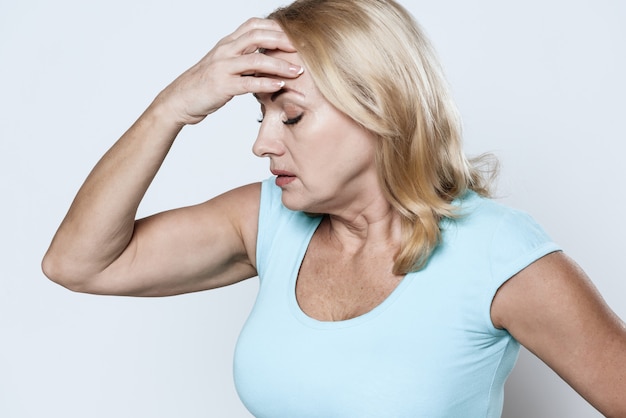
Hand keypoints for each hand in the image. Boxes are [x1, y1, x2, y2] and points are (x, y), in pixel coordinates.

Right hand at [154, 18, 301, 125]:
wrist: (179, 100)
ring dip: (280, 65)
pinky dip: (266, 83)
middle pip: (257, 36)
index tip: (293, 36)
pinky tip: (280, 86)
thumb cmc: (204, 85)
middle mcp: (225, 51)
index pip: (253, 25)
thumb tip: (266, 58)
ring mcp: (222, 67)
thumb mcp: (224, 66)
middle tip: (301, 49)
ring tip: (298, 71)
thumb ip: (242, 59)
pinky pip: (248, 83)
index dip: (275, 28)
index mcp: (227, 44)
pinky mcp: (222, 86)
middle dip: (282, 41)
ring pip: (256, 59)